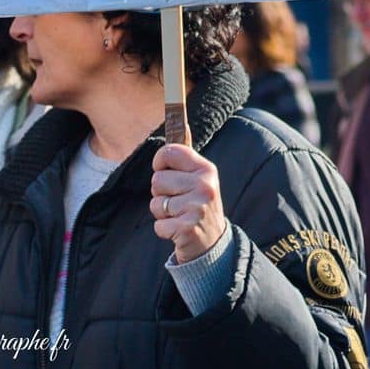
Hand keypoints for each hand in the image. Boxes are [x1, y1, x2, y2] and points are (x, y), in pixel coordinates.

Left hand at [150, 143, 226, 263]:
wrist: (213, 244)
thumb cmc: (199, 205)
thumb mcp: (199, 178)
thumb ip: (187, 154)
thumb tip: (182, 123)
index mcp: (206, 169)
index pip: (169, 152)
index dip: (160, 162)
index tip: (163, 170)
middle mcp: (204, 186)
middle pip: (157, 179)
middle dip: (161, 192)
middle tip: (178, 201)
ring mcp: (197, 208)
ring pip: (156, 203)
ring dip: (162, 212)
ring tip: (179, 216)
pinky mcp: (188, 229)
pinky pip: (158, 225)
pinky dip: (164, 230)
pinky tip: (178, 230)